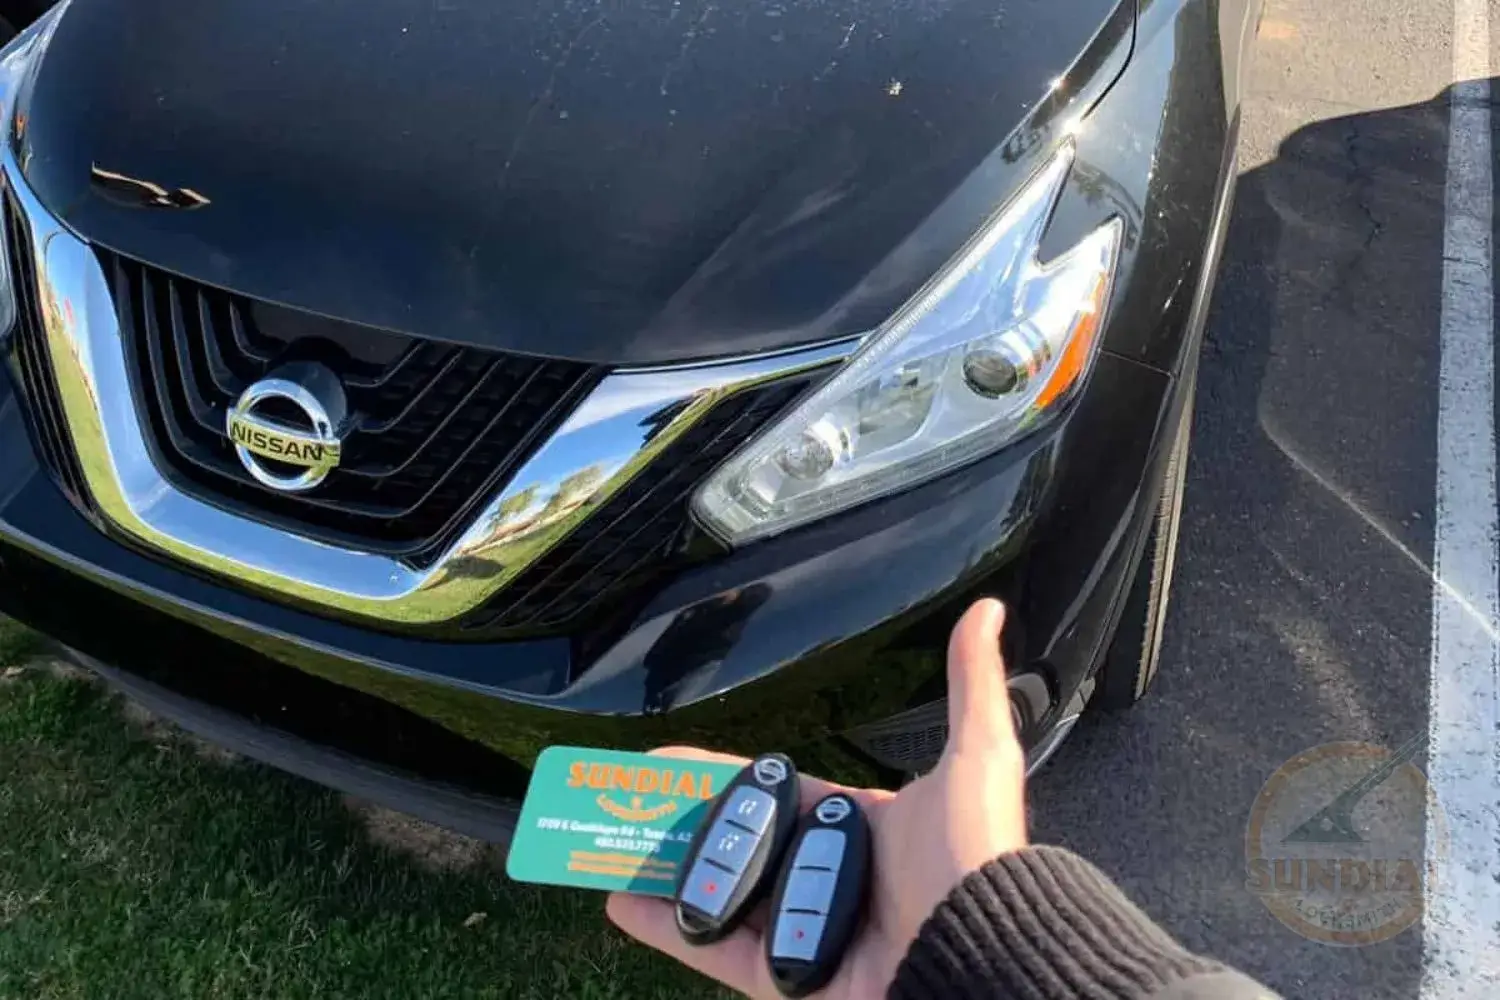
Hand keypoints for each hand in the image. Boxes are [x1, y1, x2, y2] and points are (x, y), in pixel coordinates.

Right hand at [606, 598, 1028, 997]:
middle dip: (683, 824)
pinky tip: (620, 901)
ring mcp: (803, 929)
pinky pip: (714, 951)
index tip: (668, 763)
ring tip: (611, 846)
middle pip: (739, 844)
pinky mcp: (786, 978)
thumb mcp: (978, 753)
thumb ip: (970, 684)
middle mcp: (830, 877)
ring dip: (664, 871)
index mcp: (863, 825)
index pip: (774, 793)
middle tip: (627, 802)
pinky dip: (667, 928)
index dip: (720, 778)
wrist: (981, 952)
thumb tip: (986, 610)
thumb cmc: (976, 854)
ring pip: (719, 895)